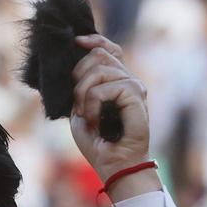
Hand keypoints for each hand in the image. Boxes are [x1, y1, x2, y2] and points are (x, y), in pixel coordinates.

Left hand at [68, 34, 158, 199]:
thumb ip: (80, 87)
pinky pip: (103, 88)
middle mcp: (128, 80)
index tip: (76, 42)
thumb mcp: (81, 109)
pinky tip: (96, 120)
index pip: (108, 49)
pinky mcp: (136, 94)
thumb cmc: (98, 142)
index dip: (93, 41)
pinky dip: (92, 104)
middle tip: (79, 103)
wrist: (113, 164)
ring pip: (99, 68)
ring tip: (88, 116)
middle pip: (99, 54)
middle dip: (79, 76)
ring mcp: (134, 86)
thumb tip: (71, 65)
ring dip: (83, 94)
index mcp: (115, 81)